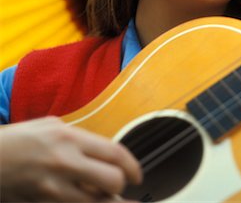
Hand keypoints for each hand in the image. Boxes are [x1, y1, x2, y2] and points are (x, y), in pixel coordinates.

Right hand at [0, 116, 141, 201]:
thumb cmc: (21, 138)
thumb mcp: (54, 126)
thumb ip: (82, 139)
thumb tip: (105, 154)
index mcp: (70, 139)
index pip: (114, 153)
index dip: (132, 166)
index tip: (137, 176)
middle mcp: (64, 163)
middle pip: (111, 182)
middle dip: (120, 186)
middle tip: (118, 185)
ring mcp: (51, 189)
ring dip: (103, 201)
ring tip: (103, 195)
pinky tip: (83, 199)